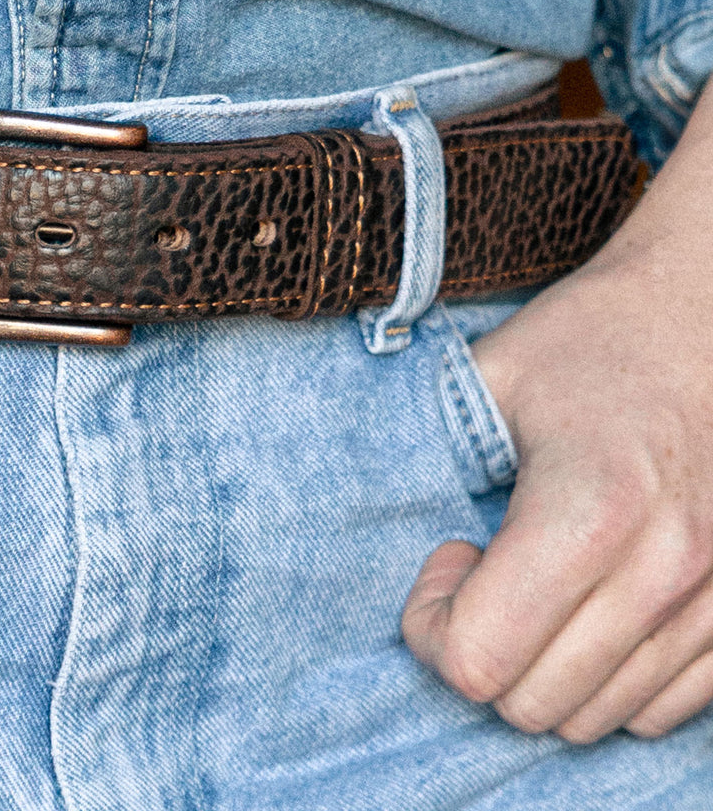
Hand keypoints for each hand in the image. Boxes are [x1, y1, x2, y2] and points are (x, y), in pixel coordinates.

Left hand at [402, 83, 712, 743]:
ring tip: (532, 581)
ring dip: (539, 669)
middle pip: (534, 705)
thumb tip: (353, 511)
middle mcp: (666, 567)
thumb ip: (422, 448)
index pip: (482, 659)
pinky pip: (659, 710)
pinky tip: (584, 603)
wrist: (703, 313)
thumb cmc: (590, 338)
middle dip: (479, 651)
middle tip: (480, 569)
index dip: (432, 624)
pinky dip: (602, 680)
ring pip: (595, 718)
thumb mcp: (488, 373)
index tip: (447, 554)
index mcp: (593, 507)